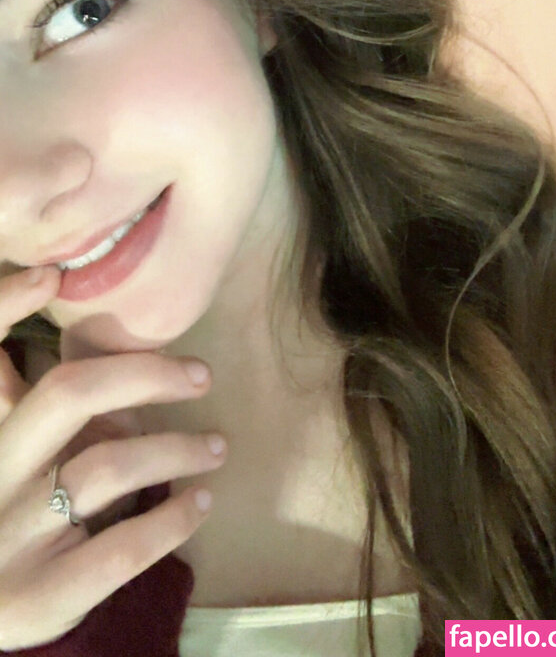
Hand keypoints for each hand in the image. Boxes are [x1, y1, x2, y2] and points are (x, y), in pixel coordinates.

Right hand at [0, 266, 226, 650]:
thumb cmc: (4, 515)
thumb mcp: (10, 452)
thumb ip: (26, 403)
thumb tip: (64, 338)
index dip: (3, 307)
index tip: (49, 276)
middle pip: (68, 395)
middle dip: (144, 373)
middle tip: (202, 374)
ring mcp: (11, 536)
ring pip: (105, 468)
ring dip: (175, 448)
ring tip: (217, 447)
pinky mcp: (40, 596)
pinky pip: (119, 549)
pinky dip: (170, 520)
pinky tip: (198, 502)